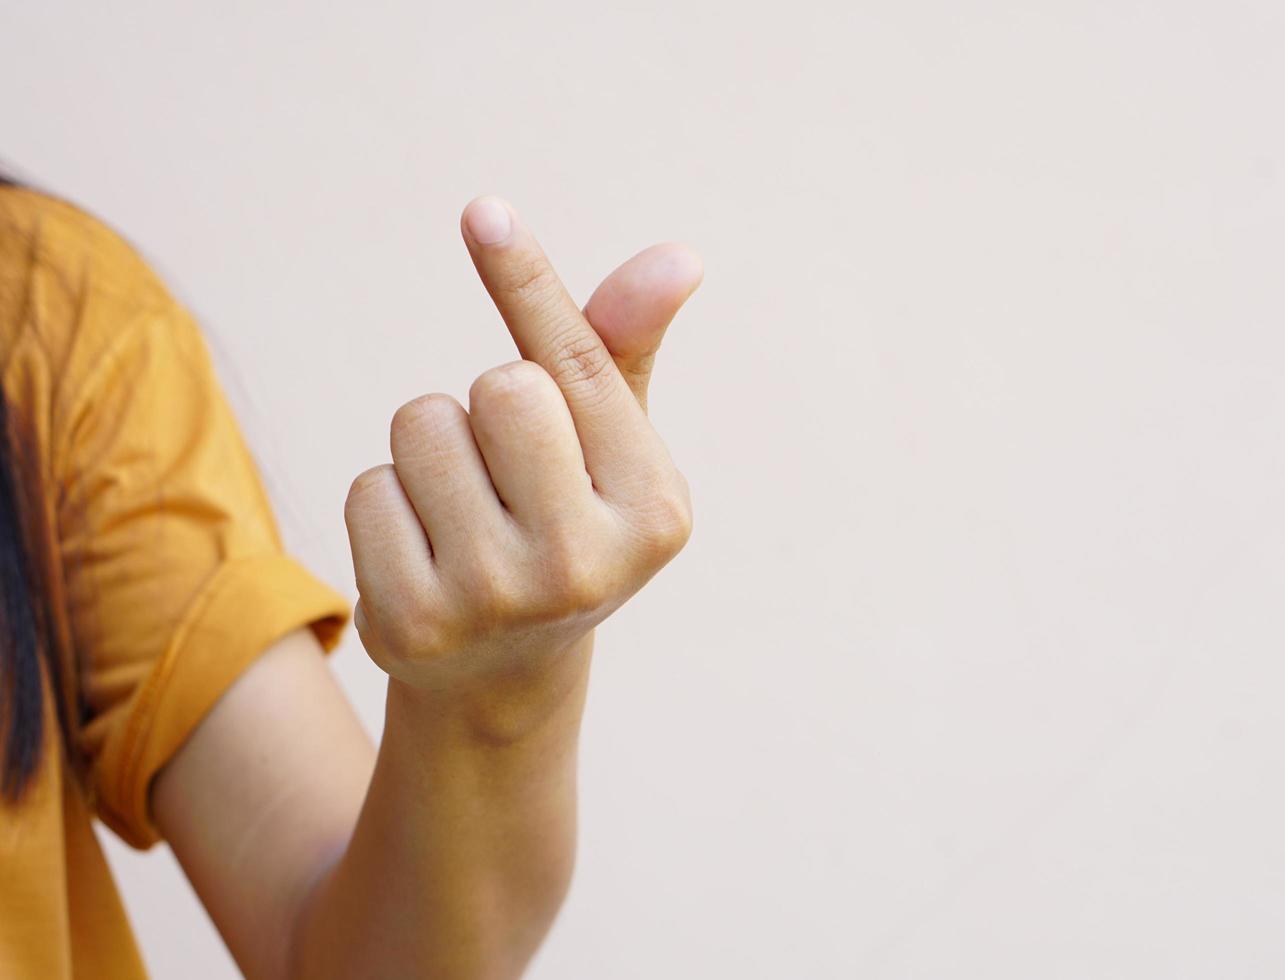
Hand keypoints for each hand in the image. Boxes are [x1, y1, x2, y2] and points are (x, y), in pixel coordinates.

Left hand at [344, 197, 700, 724]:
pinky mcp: (413, 623)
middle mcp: (586, 564)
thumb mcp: (607, 444)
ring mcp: (497, 600)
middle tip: (508, 474)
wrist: (503, 671)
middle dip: (489, 407)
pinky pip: (369, 488)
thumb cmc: (562, 520)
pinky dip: (387, 504)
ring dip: (432, 451)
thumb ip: (622, 347)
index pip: (581, 368)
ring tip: (464, 513)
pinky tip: (424, 554)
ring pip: (422, 426)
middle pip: (499, 389)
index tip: (482, 212)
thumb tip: (680, 257)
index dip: (528, 283)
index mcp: (655, 510)